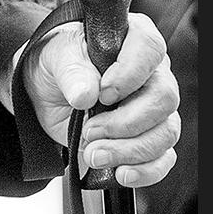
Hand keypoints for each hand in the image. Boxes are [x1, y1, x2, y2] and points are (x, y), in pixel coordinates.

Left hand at [19, 13, 180, 187]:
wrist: (46, 94)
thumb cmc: (57, 64)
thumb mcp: (55, 58)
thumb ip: (71, 72)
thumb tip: (86, 94)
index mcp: (134, 40)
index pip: (150, 50)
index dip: (131, 74)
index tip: (102, 93)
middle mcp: (152, 74)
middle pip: (165, 98)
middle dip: (126, 123)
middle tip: (90, 131)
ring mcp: (153, 109)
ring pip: (166, 132)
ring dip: (129, 151)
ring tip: (93, 155)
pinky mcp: (147, 139)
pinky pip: (163, 158)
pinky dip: (145, 171)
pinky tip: (120, 173)